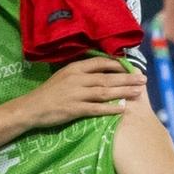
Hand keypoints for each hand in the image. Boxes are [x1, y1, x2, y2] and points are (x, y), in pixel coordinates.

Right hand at [14, 54, 145, 129]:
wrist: (30, 108)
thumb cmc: (47, 93)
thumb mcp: (63, 76)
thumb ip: (81, 73)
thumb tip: (102, 72)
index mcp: (74, 68)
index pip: (101, 63)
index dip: (118, 66)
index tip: (131, 69)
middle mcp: (77, 79)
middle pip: (107, 78)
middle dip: (127, 79)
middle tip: (143, 80)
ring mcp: (75, 94)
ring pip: (105, 92)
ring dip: (123, 92)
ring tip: (138, 92)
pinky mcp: (73, 109)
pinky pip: (96, 109)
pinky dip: (110, 109)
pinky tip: (121, 109)